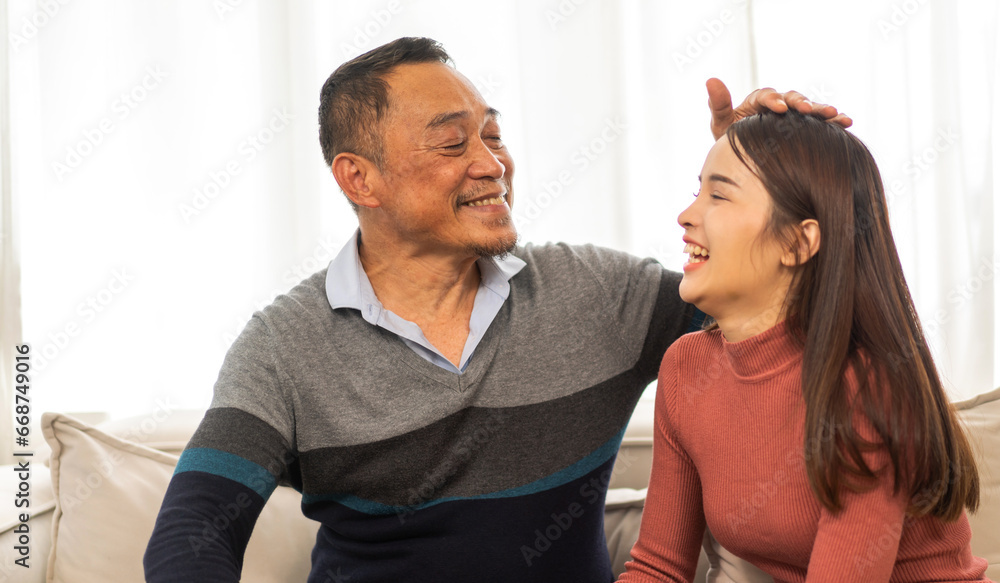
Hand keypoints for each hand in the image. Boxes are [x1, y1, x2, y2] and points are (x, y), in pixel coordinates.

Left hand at [707, 78, 852, 139]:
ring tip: (835, 115)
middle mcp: (779, 103)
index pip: (765, 96)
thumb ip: (719, 105)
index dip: (773, 100)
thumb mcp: (721, 125)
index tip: (779, 109)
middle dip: (801, 103)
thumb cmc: (731, 142)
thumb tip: (710, 79)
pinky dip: (833, 120)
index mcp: (758, 101)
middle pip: (792, 98)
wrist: (744, 163)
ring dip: (822, 109)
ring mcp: (793, 115)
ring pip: (810, 108)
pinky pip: (821, 121)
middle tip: (808, 111)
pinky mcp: (805, 126)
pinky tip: (846, 122)